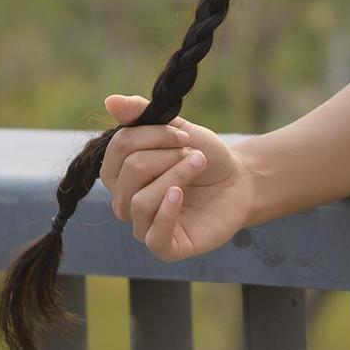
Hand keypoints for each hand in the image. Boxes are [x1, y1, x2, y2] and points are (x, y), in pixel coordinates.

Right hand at [100, 93, 255, 260]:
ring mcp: (142, 225)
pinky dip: (166, 212)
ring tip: (198, 164)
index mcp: (120, 172)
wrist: (239, 181)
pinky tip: (180, 194)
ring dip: (175, 176)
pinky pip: (153, 235)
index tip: (183, 134)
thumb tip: (111, 101)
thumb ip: (144, 116)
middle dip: (166, 155)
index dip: (152, 135)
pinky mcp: (165, 247)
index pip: (119, 147)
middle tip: (194, 154)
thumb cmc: (203, 157)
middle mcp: (124, 200)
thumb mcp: (178, 130)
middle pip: (130, 170)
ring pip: (140, 200)